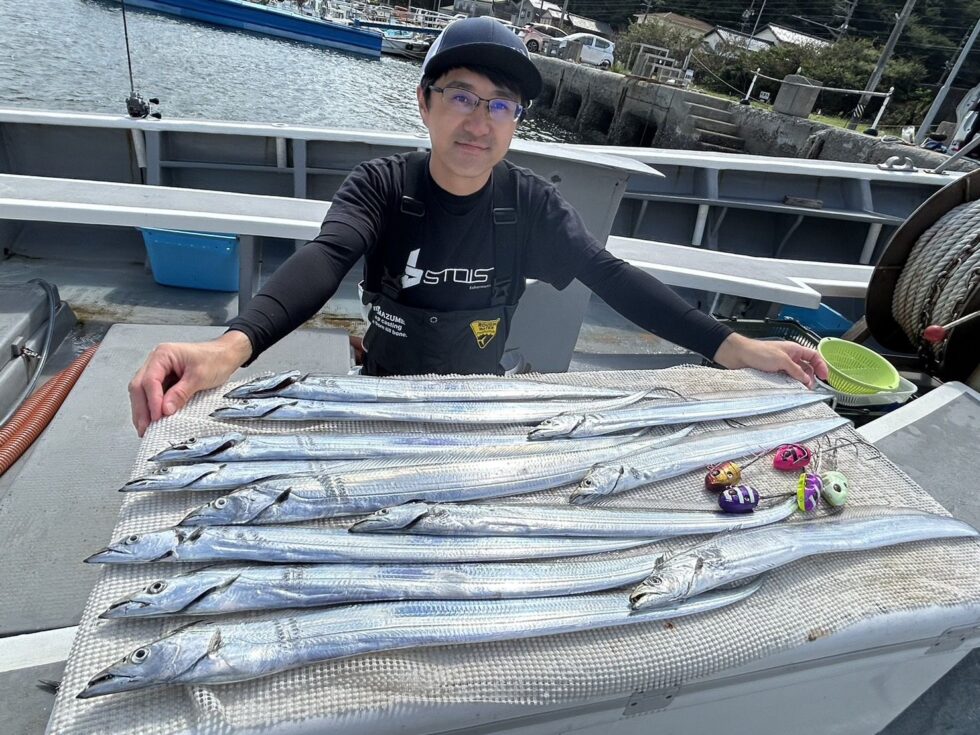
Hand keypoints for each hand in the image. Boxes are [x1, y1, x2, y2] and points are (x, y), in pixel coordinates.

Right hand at [129, 331, 252, 436]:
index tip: (157, 416)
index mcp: (163, 355)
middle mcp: (156, 361)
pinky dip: (151, 408)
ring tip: (145, 429)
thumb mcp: (200, 377)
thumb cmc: (216, 359)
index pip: (150, 380)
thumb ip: (181, 393)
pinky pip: (152, 395)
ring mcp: (159, 371)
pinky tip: (152, 421)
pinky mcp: (164, 381)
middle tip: (145, 428)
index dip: (152, 400)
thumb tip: (165, 410)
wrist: (226, 355)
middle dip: (141, 409)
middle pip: (139, 386)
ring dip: (143, 411)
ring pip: (142, 392)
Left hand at [712, 333, 828, 388]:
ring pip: (795, 375)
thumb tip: (807, 380)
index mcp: (794, 349)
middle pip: (806, 368)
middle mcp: (788, 357)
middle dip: (810, 377)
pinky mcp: (772, 373)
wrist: (738, 355)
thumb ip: (796, 370)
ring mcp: (780, 365)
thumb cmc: (757, 351)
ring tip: (800, 390)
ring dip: (799, 382)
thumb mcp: (782, 360)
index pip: (814, 356)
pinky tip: (789, 390)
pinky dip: (789, 385)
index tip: (824, 377)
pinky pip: (785, 380)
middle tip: (810, 388)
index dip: (821, 366)